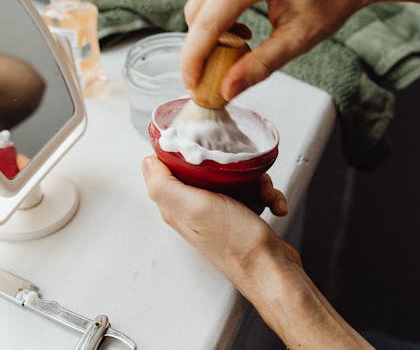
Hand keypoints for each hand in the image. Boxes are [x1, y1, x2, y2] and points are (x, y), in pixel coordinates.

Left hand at [141, 156, 299, 289]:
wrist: (271, 272)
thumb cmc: (236, 246)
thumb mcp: (194, 207)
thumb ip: (164, 185)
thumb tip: (147, 162)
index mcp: (177, 205)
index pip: (169, 167)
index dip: (183, 151)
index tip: (202, 146)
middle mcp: (196, 208)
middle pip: (206, 168)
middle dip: (229, 165)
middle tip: (240, 173)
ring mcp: (220, 212)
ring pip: (234, 177)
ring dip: (254, 181)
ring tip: (261, 191)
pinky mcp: (241, 216)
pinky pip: (254, 192)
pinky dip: (267, 195)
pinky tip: (272, 203)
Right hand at [181, 0, 375, 99]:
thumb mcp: (297, 40)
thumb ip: (258, 66)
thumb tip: (226, 89)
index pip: (208, 20)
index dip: (194, 56)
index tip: (191, 82)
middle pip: (196, 11)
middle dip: (200, 47)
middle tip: (214, 73)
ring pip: (199, 2)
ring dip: (208, 31)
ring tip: (236, 49)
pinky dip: (216, 16)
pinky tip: (240, 29)